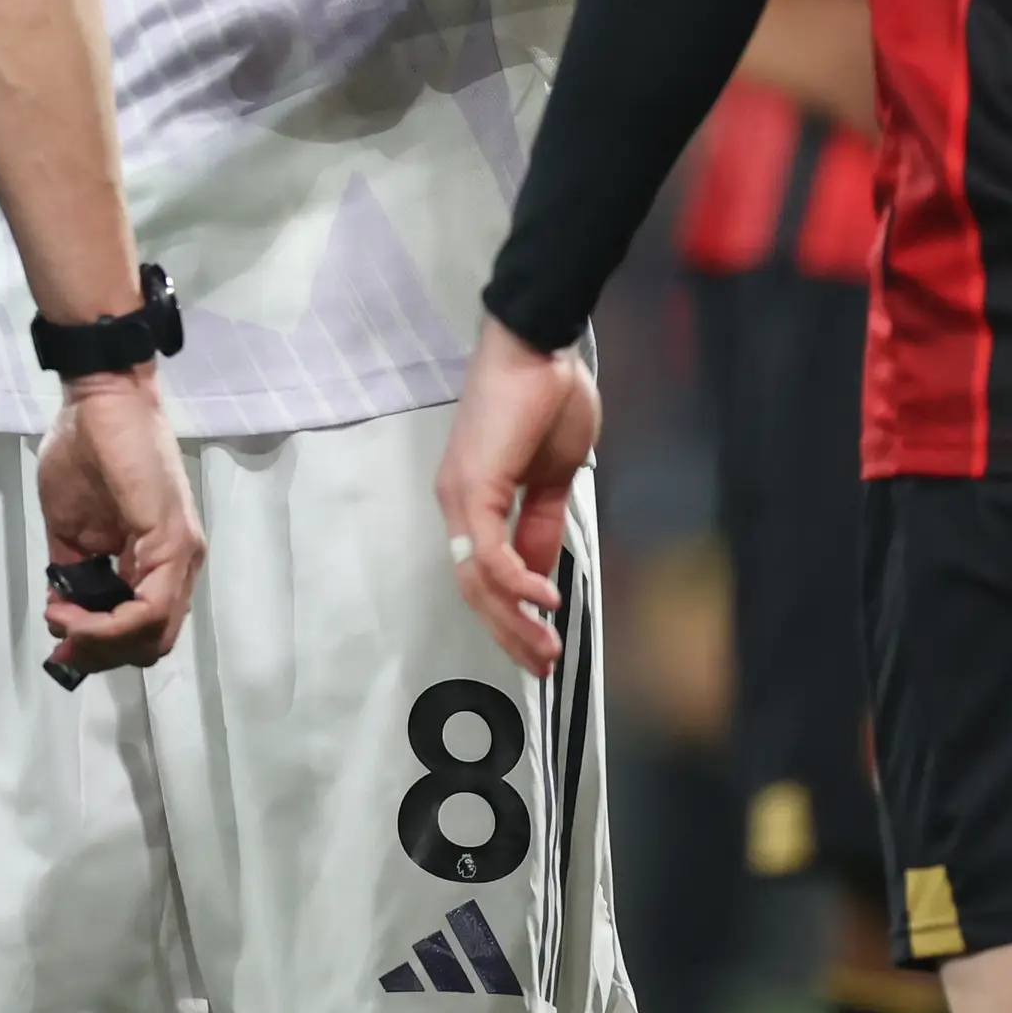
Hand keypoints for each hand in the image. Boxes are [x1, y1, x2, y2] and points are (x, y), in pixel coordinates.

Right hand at [34, 370, 205, 677]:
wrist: (99, 399)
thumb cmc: (84, 450)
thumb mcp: (68, 528)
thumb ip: (72, 573)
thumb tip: (63, 614)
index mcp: (158, 561)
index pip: (143, 629)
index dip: (101, 649)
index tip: (60, 646)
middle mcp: (179, 565)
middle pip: (150, 643)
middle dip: (99, 653)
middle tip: (61, 641)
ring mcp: (181, 554)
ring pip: (153, 634)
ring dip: (100, 642)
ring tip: (62, 620)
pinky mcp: (173, 541)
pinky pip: (150, 607)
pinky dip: (107, 624)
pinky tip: (72, 610)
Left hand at [435, 318, 600, 673]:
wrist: (540, 347)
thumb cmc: (549, 400)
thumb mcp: (553, 477)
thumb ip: (542, 524)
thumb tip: (543, 572)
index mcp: (474, 502)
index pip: (482, 575)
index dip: (510, 616)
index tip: (541, 646)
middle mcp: (458, 505)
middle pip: (474, 589)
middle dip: (510, 632)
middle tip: (544, 664)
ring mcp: (461, 497)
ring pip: (476, 580)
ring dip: (513, 620)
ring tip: (547, 647)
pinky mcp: (473, 487)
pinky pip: (489, 552)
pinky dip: (516, 582)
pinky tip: (544, 599)